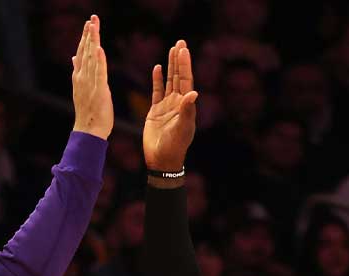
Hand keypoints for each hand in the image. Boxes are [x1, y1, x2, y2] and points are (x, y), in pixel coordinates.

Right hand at [71, 15, 112, 140]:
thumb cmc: (88, 112)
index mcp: (80, 76)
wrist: (88, 131)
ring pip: (91, 58)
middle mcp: (83, 77)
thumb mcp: (82, 88)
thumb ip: (79, 71)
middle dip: (89, 34)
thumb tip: (74, 57)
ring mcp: (90, 84)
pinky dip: (99, 60)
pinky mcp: (99, 91)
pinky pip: (99, 73)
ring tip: (94, 26)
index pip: (83, 52)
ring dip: (93, 41)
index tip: (89, 23)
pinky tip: (99, 48)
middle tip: (92, 18)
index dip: (86, 37)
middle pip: (86, 51)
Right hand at [144, 40, 198, 170]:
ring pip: (169, 81)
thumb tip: (194, 93)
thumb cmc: (174, 146)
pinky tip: (158, 68)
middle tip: (180, 42)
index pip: (186, 80)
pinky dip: (157, 79)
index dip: (185, 64)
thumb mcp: (182, 128)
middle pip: (179, 76)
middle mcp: (177, 103)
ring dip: (170, 66)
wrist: (161, 160)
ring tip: (172, 49)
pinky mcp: (155, 111)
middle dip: (179, 59)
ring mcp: (166, 106)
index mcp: (185, 105)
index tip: (184, 49)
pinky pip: (156, 91)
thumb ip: (187, 110)